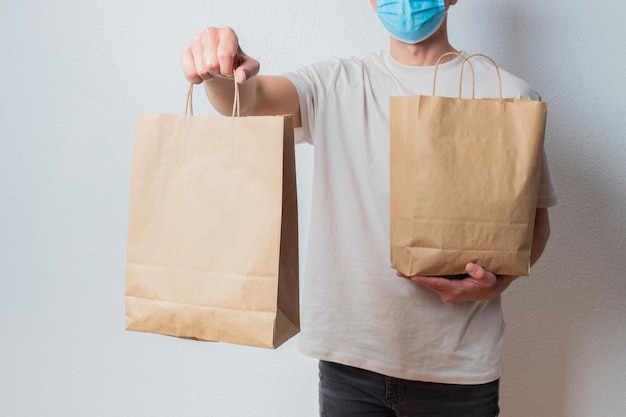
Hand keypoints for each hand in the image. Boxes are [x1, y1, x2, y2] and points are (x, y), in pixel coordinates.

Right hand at [181, 26, 259, 83]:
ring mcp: (196, 40)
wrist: (223, 67)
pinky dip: (197, 79)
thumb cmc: (237, 65)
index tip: (230, 69)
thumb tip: (240, 78)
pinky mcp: (186, 50)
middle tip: (220, 70)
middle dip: (217, 73)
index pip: (224, 56)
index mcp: (228, 33)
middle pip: (211, 64)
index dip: (227, 69)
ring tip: (213, 70)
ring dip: (208, 76)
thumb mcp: (249, 68)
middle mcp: (210, 32)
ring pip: (201, 70)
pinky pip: (190, 73)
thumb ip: (248, 72)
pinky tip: (202, 73)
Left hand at [397, 263, 517, 302]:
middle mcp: (448, 293)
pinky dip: (423, 278)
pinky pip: (432, 283)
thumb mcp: (490, 278)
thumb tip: (470, 266)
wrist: (492, 289)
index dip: (421, 279)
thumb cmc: (490, 283)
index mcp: (456, 290)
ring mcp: (447, 292)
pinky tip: (415, 271)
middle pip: (427, 284)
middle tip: (398, 270)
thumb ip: (481, 274)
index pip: (435, 283)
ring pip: (428, 284)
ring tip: (402, 269)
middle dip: (413, 277)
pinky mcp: (447, 289)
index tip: (409, 274)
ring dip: (416, 278)